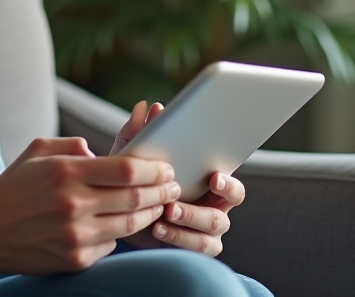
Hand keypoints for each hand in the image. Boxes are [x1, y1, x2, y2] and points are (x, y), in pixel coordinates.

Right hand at [0, 136, 179, 274]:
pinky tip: (125, 224)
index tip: (164, 167)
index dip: (153, 168)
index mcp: (66, 172)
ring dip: (150, 213)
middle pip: (135, 197)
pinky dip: (121, 234)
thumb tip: (103, 153)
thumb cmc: (13, 186)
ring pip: (130, 224)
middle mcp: (73, 204)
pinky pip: (112, 245)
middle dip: (161, 190)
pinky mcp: (75, 259)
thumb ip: (74, 145)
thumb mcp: (38, 150)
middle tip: (172, 186)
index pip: (126, 170)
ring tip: (159, 204)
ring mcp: (75, 235)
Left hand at [111, 100, 245, 256]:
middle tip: (173, 203)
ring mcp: (208, 228)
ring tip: (163, 212)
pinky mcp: (196, 245)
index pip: (231, 182)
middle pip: (225, 208)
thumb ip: (142, 131)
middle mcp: (215, 204)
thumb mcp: (135, 154)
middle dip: (200, 206)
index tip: (213, 177)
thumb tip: (150, 107)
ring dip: (188, 220)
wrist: (123, 213)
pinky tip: (157, 228)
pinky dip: (177, 237)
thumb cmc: (137, 178)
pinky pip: (197, 246)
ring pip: (211, 226)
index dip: (227, 182)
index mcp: (210, 181)